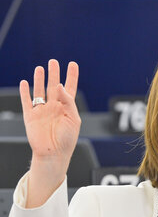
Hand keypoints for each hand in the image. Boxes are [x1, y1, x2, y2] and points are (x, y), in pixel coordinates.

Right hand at [19, 59, 81, 206]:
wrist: (53, 154)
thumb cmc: (66, 140)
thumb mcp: (74, 120)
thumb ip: (68, 102)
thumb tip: (60, 86)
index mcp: (67, 108)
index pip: (69, 88)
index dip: (71, 76)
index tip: (72, 64)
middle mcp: (54, 107)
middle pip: (54, 86)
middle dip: (54, 73)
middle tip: (53, 62)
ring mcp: (42, 111)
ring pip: (40, 90)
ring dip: (39, 79)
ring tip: (40, 68)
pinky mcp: (31, 116)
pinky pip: (27, 101)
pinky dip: (25, 92)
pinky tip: (25, 82)